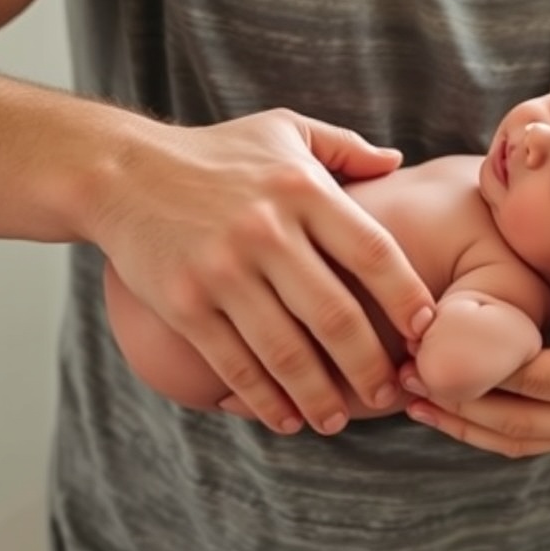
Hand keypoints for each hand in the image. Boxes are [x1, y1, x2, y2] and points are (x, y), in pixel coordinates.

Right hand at [92, 108, 434, 434]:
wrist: (122, 172)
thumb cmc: (216, 153)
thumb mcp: (283, 130)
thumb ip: (344, 147)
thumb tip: (397, 162)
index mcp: (302, 191)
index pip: (373, 252)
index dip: (407, 297)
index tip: (427, 332)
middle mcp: (267, 232)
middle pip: (337, 315)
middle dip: (372, 366)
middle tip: (392, 393)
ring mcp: (223, 271)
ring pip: (288, 352)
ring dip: (322, 396)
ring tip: (340, 421)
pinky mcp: (185, 304)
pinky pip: (236, 364)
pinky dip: (265, 400)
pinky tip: (286, 419)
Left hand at [403, 217, 549, 456]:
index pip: (537, 376)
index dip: (483, 360)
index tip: (433, 338)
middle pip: (513, 417)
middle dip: (454, 397)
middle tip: (399, 373)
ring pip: (513, 437)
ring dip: (458, 420)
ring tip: (405, 395)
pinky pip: (524, 440)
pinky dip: (480, 429)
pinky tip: (443, 410)